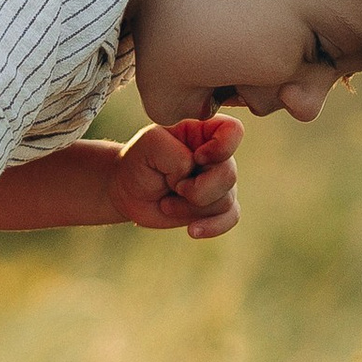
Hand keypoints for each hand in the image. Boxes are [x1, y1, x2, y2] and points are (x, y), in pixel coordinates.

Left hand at [108, 111, 242, 240]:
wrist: (128, 192)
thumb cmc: (140, 161)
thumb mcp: (150, 145)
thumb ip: (176, 153)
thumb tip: (194, 174)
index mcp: (204, 131)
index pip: (233, 131)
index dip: (221, 148)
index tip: (196, 157)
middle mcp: (217, 156)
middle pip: (228, 174)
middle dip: (197, 188)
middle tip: (172, 186)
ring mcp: (218, 182)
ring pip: (225, 200)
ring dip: (190, 207)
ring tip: (166, 203)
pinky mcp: (216, 207)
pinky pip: (230, 217)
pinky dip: (212, 226)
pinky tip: (192, 230)